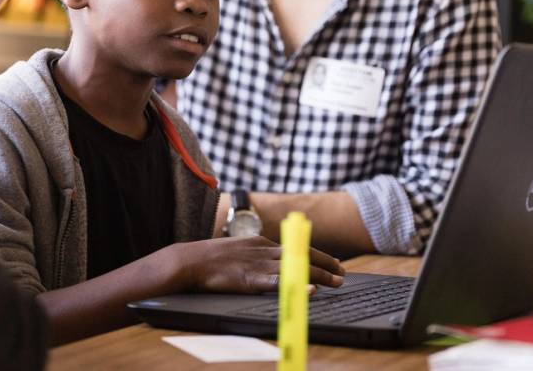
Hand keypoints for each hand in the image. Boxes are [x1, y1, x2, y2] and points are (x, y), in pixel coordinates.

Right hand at [167, 236, 344, 293]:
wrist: (190, 261)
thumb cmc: (210, 259)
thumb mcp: (237, 250)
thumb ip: (254, 255)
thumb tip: (269, 263)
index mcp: (261, 243)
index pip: (297, 248)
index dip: (318, 256)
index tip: (333, 263)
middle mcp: (264, 250)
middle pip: (303, 255)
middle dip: (326, 265)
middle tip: (343, 274)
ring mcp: (258, 264)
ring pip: (297, 267)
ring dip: (320, 275)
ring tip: (337, 282)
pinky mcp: (251, 278)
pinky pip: (279, 282)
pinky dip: (297, 284)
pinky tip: (311, 289)